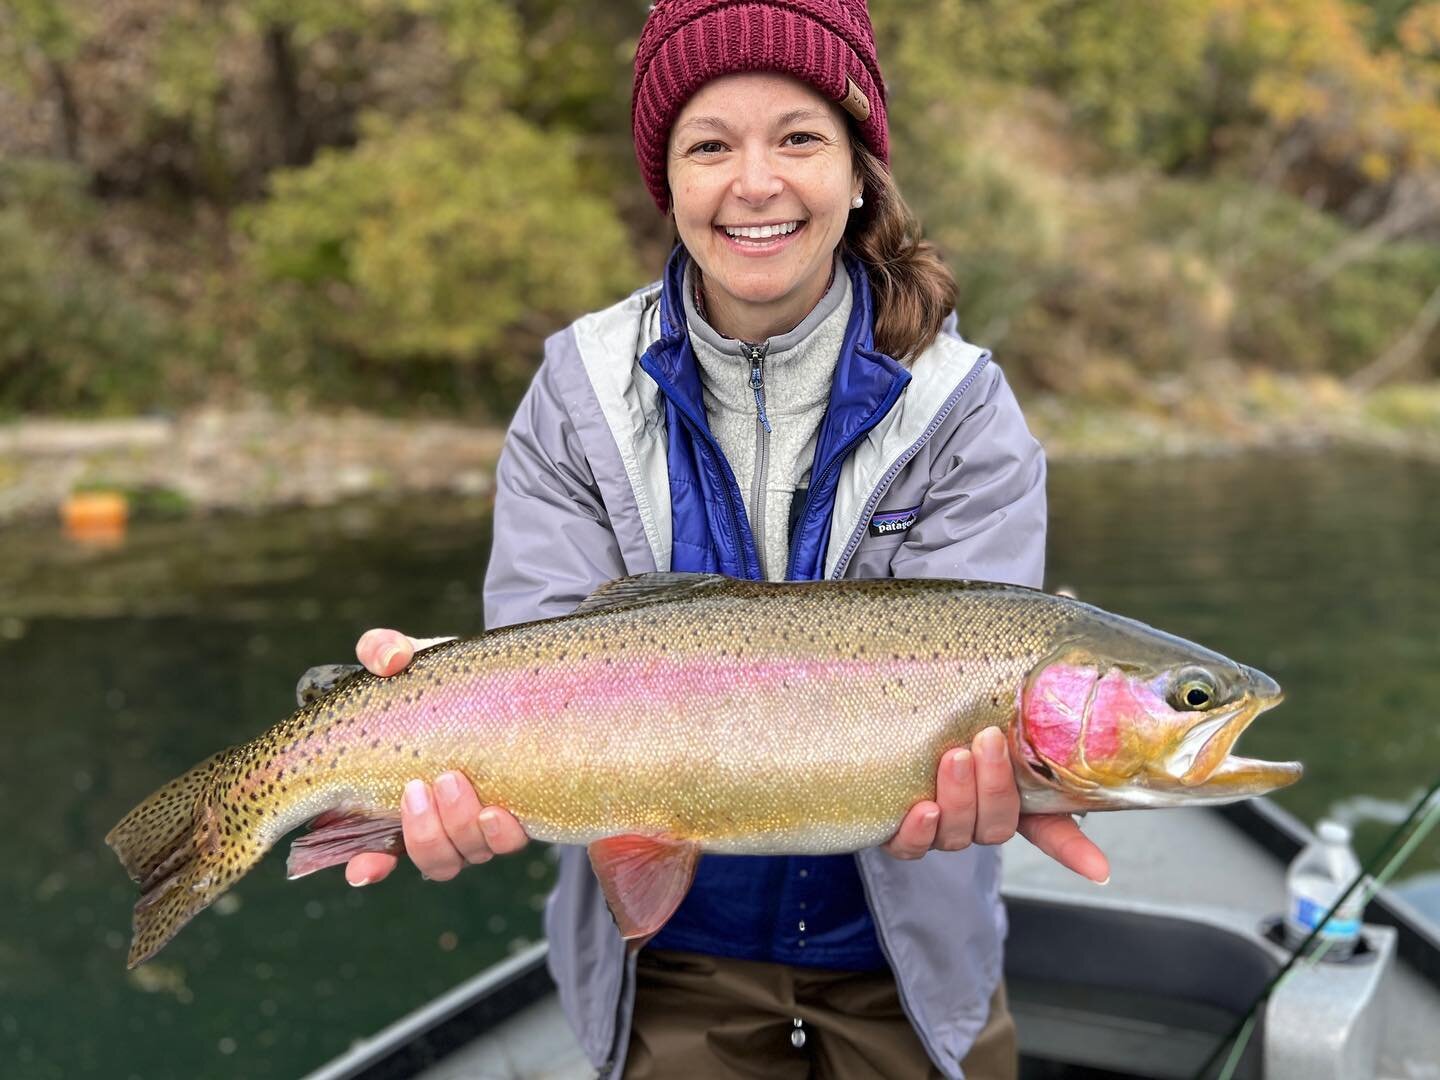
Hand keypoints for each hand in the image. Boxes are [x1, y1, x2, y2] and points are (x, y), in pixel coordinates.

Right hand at [344, 628, 528, 885]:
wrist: (507, 676)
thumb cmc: (447, 675)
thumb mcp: (412, 658)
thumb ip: (383, 651)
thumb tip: (388, 660)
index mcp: (399, 797)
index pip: (375, 853)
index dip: (367, 867)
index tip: (363, 868)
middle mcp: (441, 820)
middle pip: (431, 858)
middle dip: (424, 832)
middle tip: (423, 784)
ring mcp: (480, 819)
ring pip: (467, 853)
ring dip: (458, 826)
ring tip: (456, 779)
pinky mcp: (518, 810)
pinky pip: (509, 841)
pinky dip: (500, 834)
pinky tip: (499, 812)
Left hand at [881, 726, 1109, 883]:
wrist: (878, 735)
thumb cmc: (938, 721)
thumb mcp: (978, 716)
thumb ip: (1011, 713)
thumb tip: (1051, 687)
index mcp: (1009, 799)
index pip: (1051, 831)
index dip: (1076, 851)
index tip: (1101, 869)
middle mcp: (978, 820)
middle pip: (998, 824)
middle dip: (995, 784)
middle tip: (987, 740)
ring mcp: (941, 831)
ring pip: (960, 833)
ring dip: (960, 797)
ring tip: (953, 758)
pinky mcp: (901, 835)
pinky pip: (913, 848)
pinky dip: (918, 832)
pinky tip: (922, 809)